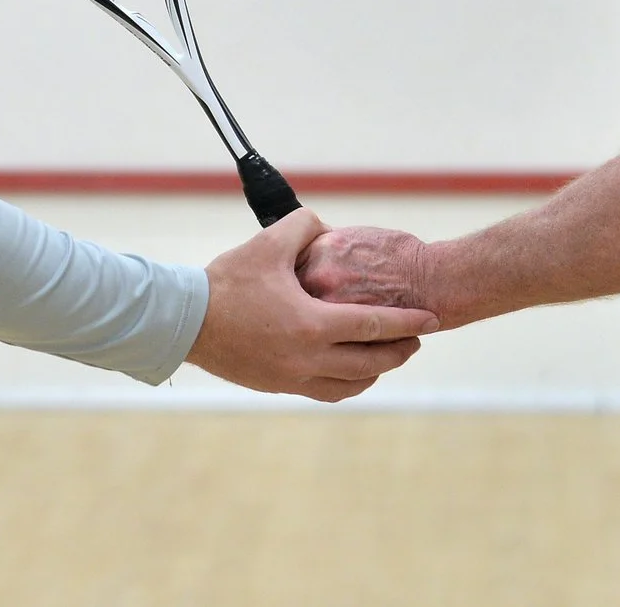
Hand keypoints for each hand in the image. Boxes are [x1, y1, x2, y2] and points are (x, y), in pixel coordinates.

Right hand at [186, 209, 436, 401]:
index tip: (432, 318)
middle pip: (371, 362)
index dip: (407, 321)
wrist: (186, 322)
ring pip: (350, 384)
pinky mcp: (279, 386)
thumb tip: (328, 228)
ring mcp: (293, 377)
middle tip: (418, 339)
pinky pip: (326, 391)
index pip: (373, 325)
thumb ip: (306, 227)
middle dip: (399, 350)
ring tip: (387, 356)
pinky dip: (347, 383)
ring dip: (375, 371)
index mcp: (312, 324)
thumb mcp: (269, 243)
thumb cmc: (228, 281)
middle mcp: (308, 358)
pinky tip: (351, 371)